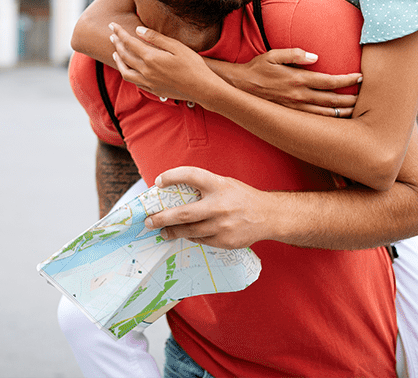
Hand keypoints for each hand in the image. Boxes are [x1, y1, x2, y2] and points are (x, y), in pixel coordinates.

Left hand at [109, 23, 224, 102]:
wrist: (201, 88)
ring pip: (125, 71)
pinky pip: (134, 82)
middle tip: (112, 35)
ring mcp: (148, 82)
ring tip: (114, 53)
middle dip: (116, 44)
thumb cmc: (192, 65)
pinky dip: (127, 73)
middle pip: (124, 56)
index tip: (112, 25)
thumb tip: (138, 30)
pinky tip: (129, 69)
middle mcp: (146, 71)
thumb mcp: (176, 46)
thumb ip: (156, 38)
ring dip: (118, 61)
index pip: (129, 42)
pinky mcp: (153, 90)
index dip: (119, 32)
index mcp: (151, 58)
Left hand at [143, 167, 274, 249]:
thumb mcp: (225, 183)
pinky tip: (184, 235)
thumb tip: (175, 192)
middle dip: (162, 218)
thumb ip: (204, 187)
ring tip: (162, 231)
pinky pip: (201, 240)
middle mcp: (219, 205)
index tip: (158, 181)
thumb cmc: (242, 197)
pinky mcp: (225, 241)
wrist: (269, 216)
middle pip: (183, 213)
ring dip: (172, 232)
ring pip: (189, 231)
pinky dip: (191, 237)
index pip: (190, 175)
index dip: (172, 176)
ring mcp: (222, 226)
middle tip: (149, 221)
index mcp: (218, 185)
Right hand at [229, 49, 360, 117]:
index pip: (329, 81)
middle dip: (351, 99)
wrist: (239, 87)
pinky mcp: (291, 115)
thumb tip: (315, 57)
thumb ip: (295, 54)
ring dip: (342, 112)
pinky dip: (328, 120)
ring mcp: (295, 108)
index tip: (359, 77)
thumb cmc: (257, 68)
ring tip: (356, 110)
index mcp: (297, 79)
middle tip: (366, 97)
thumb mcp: (273, 55)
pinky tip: (336, 118)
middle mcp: (299, 96)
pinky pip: (314, 120)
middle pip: (332, 100)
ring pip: (326, 113)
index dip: (347, 80)